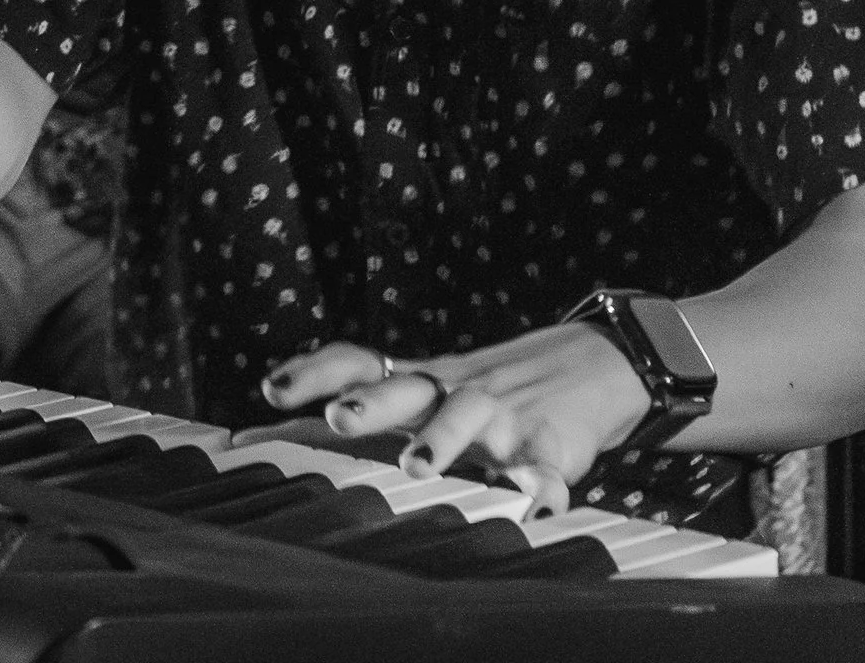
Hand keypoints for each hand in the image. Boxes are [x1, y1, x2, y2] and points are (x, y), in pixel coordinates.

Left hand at [257, 324, 653, 517]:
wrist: (593, 363)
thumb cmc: (490, 389)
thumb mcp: (430, 390)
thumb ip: (370, 402)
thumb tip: (283, 421)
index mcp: (421, 380)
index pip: (359, 362)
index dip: (315, 372)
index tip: (271, 388)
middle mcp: (453, 389)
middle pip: (404, 386)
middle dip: (368, 402)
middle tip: (337, 417)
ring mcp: (501, 413)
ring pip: (467, 414)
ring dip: (440, 437)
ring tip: (417, 463)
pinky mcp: (550, 441)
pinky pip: (545, 464)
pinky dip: (542, 483)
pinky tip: (539, 502)